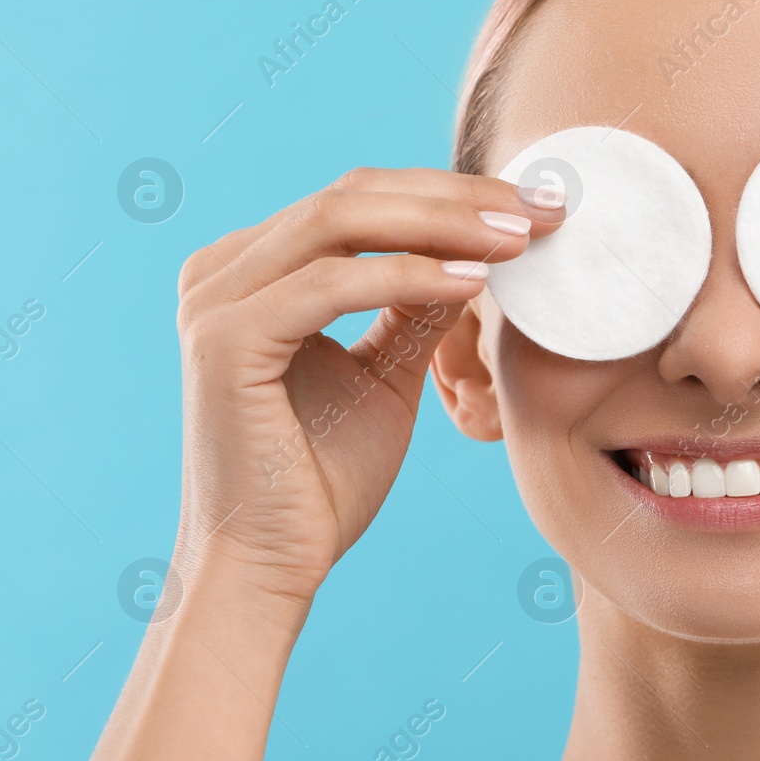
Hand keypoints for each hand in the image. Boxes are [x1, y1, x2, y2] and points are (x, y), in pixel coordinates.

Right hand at [171, 167, 563, 606]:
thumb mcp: (386, 375)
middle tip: (543, 209)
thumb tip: (479, 250)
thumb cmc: (321, 483)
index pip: (362, 200)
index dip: (452, 193)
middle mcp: (223, 271)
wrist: (267, 567)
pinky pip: (332, 282)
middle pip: (354, 193)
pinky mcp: (226, 340)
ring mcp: (216, 300)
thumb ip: (417, 307)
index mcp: (252, 271)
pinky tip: (476, 282)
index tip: (537, 207)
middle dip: (459, 196)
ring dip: (443, 223)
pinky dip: (410, 275)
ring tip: (519, 239)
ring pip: (342, 220)